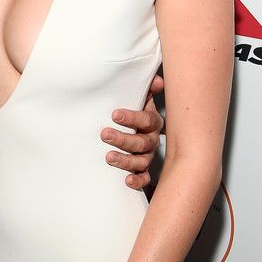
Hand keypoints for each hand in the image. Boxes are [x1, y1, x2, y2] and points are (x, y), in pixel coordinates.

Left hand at [101, 74, 163, 189]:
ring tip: (109, 157)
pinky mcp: (142, 170)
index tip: (114, 114)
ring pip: (142, 161)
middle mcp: (152, 140)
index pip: (146, 120)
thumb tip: (157, 80)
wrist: (134, 128)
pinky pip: (144, 178)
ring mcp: (147, 156)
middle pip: (142, 143)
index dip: (132, 118)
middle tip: (104, 134)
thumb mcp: (139, 98)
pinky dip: (138, 181)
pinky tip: (127, 181)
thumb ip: (146, 88)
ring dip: (126, 160)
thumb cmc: (133, 110)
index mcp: (152, 122)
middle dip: (123, 139)